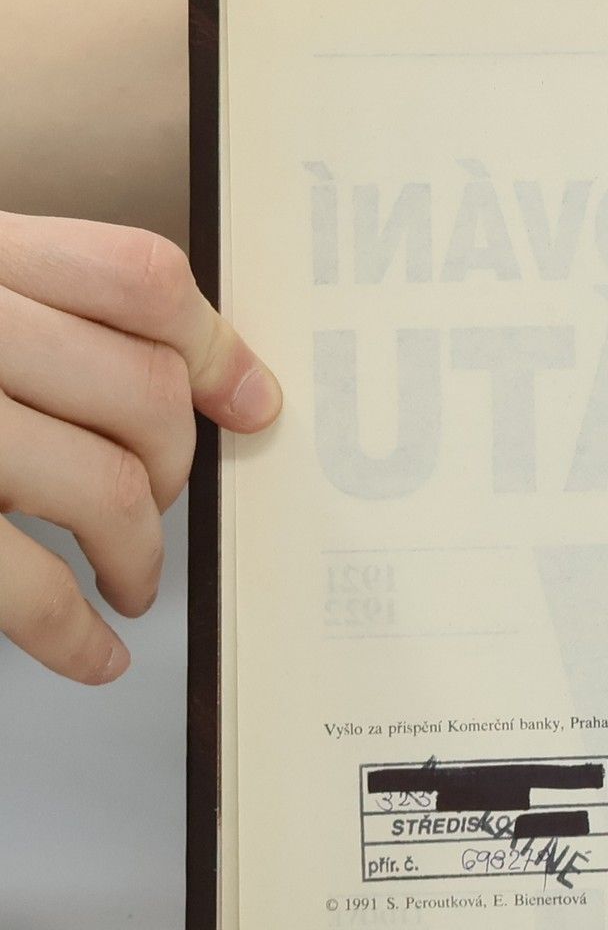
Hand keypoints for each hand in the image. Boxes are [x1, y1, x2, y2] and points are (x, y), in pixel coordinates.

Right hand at [0, 213, 279, 682]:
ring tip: (130, 580)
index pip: (139, 278)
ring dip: (140, 555)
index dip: (217, 349)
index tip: (253, 407)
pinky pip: (31, 587)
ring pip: (108, 489)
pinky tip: (93, 651)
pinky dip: (74, 634)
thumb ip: (45, 310)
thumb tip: (226, 386)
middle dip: (174, 467)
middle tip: (159, 501)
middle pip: (146, 393)